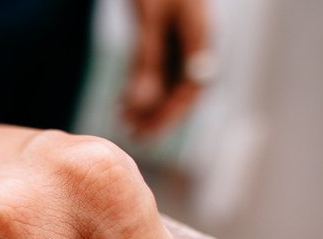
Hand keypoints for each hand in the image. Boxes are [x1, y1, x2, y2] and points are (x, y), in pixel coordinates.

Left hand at [123, 0, 209, 134]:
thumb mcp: (150, 19)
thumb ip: (149, 60)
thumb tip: (145, 104)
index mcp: (201, 38)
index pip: (190, 89)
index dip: (169, 114)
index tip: (147, 131)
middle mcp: (194, 43)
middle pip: (179, 90)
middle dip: (157, 116)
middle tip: (134, 135)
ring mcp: (179, 39)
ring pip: (164, 82)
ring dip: (144, 104)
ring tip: (122, 120)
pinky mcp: (162, 34)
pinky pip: (152, 68)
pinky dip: (138, 86)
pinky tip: (122, 102)